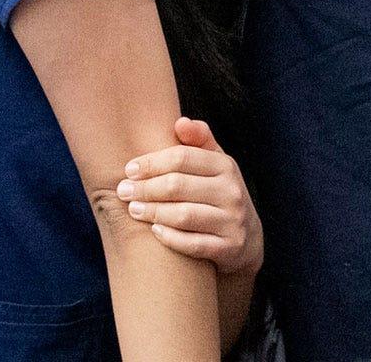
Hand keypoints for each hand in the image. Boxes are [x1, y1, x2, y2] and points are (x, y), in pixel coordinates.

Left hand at [118, 118, 263, 276]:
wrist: (246, 238)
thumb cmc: (218, 192)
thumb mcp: (215, 163)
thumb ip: (198, 140)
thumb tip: (180, 122)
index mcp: (225, 166)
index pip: (182, 157)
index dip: (152, 163)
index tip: (129, 169)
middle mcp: (232, 191)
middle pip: (178, 186)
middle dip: (146, 188)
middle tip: (123, 192)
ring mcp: (232, 221)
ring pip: (184, 215)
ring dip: (153, 212)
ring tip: (133, 210)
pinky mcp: (229, 248)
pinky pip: (193, 244)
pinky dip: (171, 237)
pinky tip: (154, 231)